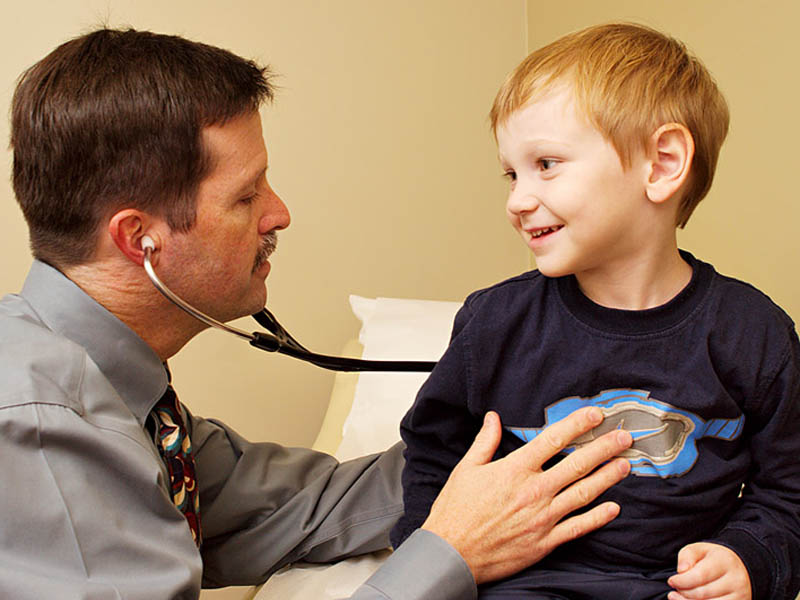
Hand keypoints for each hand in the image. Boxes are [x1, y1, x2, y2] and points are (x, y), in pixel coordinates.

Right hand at [421, 407, 631, 583]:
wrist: (452, 553)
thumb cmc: (456, 511)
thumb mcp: (466, 469)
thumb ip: (485, 442)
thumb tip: (493, 418)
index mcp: (514, 470)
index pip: (552, 440)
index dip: (577, 424)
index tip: (595, 415)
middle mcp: (533, 491)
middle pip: (577, 464)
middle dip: (604, 448)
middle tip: (624, 437)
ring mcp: (542, 517)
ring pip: (583, 494)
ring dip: (607, 478)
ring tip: (625, 465)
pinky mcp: (545, 541)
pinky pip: (578, 527)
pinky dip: (597, 517)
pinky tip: (613, 508)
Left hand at [667, 542, 750, 599]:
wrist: (739, 570)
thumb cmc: (713, 559)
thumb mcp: (699, 550)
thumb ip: (687, 556)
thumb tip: (681, 571)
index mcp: (725, 561)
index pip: (699, 576)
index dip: (682, 581)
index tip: (671, 581)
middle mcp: (736, 580)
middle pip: (702, 593)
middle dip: (684, 592)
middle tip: (675, 588)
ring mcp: (740, 596)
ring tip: (678, 596)